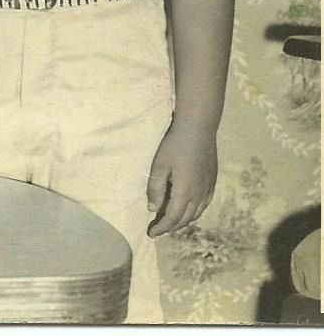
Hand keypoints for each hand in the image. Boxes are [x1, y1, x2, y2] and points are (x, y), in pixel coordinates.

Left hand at [146, 119, 217, 236]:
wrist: (198, 129)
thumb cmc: (174, 145)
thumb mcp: (159, 166)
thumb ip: (155, 188)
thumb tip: (153, 209)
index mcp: (185, 192)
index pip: (173, 218)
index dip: (162, 228)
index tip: (151, 233)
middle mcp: (199, 195)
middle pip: (185, 219)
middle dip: (171, 227)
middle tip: (158, 230)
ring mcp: (208, 188)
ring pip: (196, 213)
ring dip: (183, 221)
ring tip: (170, 223)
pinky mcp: (212, 182)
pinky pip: (204, 205)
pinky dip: (193, 212)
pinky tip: (187, 210)